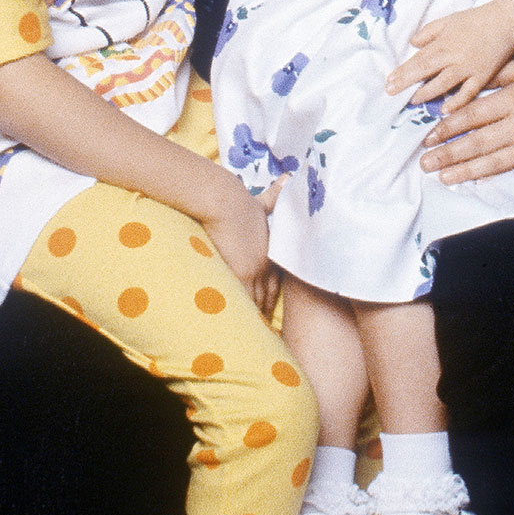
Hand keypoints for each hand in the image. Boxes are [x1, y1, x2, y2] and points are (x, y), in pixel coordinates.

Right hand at [201, 174, 282, 316]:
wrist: (225, 201)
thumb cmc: (239, 201)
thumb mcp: (263, 200)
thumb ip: (275, 195)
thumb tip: (288, 177)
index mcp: (271, 250)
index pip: (275, 280)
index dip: (272, 294)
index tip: (270, 307)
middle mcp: (266, 263)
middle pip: (268, 294)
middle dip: (266, 310)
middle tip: (266, 329)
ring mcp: (254, 270)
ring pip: (257, 301)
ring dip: (256, 316)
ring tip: (254, 336)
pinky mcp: (239, 274)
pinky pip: (243, 300)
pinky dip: (243, 314)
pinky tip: (240, 328)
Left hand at [386, 3, 513, 112]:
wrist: (504, 22)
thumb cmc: (474, 20)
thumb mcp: (448, 20)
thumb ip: (429, 31)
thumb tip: (412, 44)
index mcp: (444, 42)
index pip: (419, 58)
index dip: (403, 71)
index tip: (389, 81)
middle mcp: (454, 56)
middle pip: (427, 70)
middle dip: (407, 82)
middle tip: (391, 93)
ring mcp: (469, 67)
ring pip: (444, 83)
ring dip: (427, 93)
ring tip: (413, 101)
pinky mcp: (483, 76)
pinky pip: (468, 92)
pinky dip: (456, 101)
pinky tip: (444, 110)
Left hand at [418, 57, 513, 183]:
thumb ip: (500, 74)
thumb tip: (470, 82)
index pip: (474, 113)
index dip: (449, 125)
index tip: (429, 134)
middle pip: (476, 138)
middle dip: (448, 150)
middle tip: (424, 160)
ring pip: (489, 158)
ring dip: (462, 167)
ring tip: (440, 174)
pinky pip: (508, 166)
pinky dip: (487, 174)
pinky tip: (470, 178)